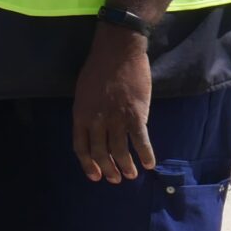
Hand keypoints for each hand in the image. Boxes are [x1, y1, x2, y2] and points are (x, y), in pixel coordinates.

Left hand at [70, 23, 155, 183]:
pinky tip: (149, 164)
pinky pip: (141, 141)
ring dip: (126, 166)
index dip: (87, 164)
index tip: (94, 175)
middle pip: (101, 153)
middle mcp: (96, 121)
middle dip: (108, 169)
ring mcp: (116, 119)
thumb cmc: (98, 67)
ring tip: (132, 175)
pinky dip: (146, 155)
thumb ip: (86, 111)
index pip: (81, 147)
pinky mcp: (136, 115)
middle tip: (116, 179)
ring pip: (120, 151)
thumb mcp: (82, 91)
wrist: (118, 51)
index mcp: (80, 114)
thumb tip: (92, 128)